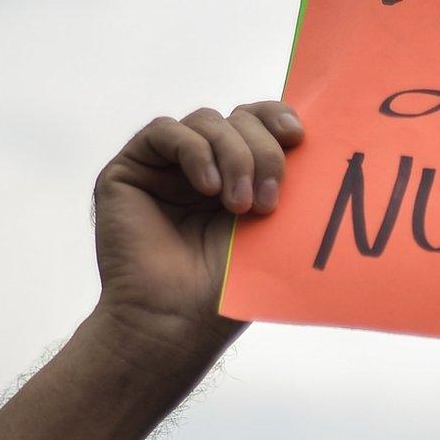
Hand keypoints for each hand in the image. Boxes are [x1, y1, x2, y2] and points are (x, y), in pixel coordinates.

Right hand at [89, 102, 303, 376]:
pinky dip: (194, 152)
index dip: (277, 118)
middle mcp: (202, 166)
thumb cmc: (228, 287)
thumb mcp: (271, 227)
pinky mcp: (128, 170)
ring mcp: (164, 167)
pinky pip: (165, 131)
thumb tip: (310, 138)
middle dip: (261, 151)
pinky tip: (209, 189)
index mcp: (237, 175)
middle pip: (238, 118)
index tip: (298, 137)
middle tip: (269, 200)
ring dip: (233, 156)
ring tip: (238, 206)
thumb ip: (284, 180)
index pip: (259, 122)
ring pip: (206, 121)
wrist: (177, 322)